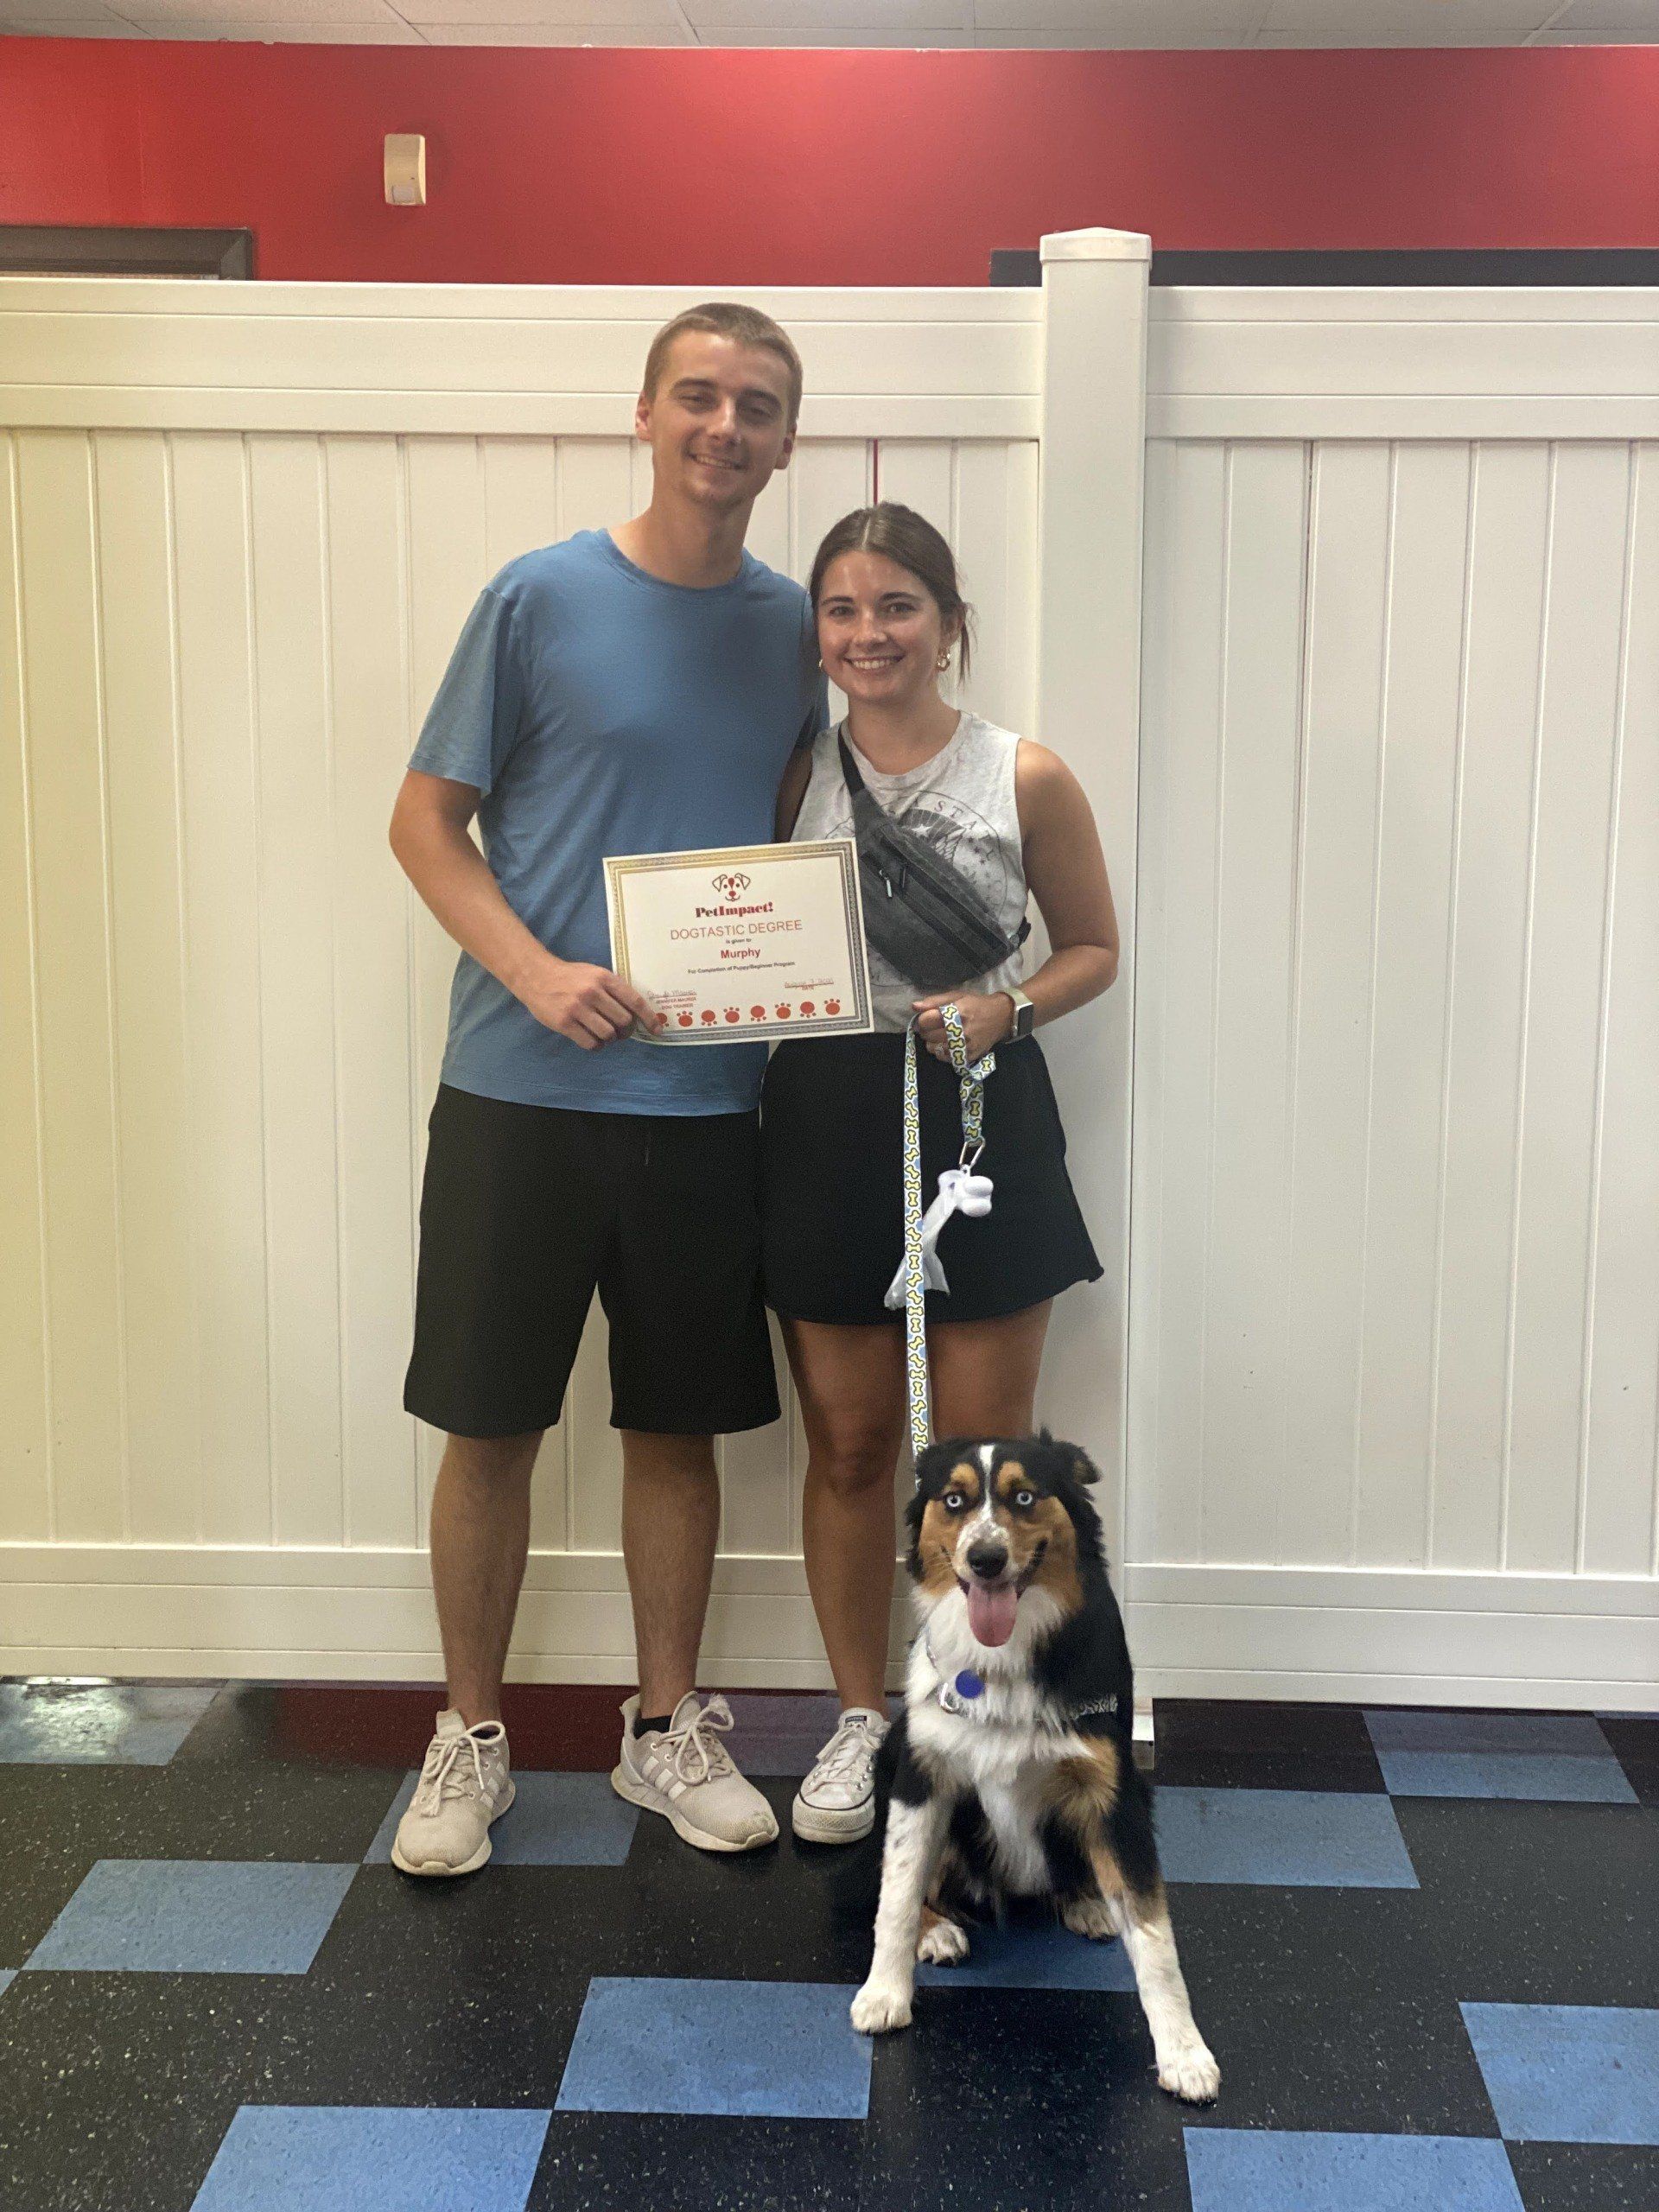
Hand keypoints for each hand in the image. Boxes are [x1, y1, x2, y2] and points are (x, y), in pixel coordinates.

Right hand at [521, 956, 662, 1048]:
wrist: (536, 976)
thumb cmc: (570, 977)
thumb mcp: (594, 973)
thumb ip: (613, 989)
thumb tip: (636, 1012)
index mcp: (604, 978)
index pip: (635, 1001)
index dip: (649, 1018)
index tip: (657, 1029)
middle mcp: (593, 992)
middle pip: (624, 1021)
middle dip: (627, 1031)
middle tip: (621, 1032)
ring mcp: (578, 1008)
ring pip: (608, 1034)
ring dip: (611, 1039)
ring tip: (605, 1035)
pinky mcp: (565, 1023)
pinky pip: (591, 1043)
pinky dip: (596, 1046)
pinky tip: (593, 1040)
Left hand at [912, 991, 1012, 1065]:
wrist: (1002, 1017)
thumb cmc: (977, 1004)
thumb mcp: (957, 996)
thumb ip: (934, 1001)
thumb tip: (914, 1007)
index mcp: (957, 1013)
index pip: (925, 1021)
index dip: (922, 1019)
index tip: (927, 1017)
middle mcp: (961, 1031)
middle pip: (927, 1036)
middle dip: (926, 1031)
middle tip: (933, 1027)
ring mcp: (966, 1046)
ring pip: (933, 1049)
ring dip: (932, 1042)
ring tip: (941, 1035)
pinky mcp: (969, 1056)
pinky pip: (945, 1058)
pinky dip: (942, 1052)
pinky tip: (948, 1044)